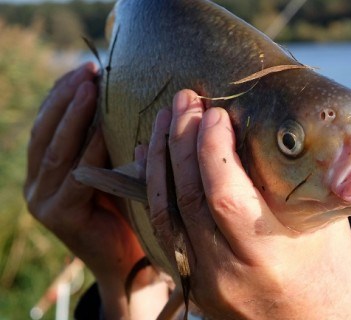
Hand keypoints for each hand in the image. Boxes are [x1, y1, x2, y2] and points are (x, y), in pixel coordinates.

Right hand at [24, 63, 167, 318]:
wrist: (131, 261)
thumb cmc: (129, 210)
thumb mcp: (114, 169)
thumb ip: (108, 142)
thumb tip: (122, 96)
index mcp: (45, 171)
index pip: (48, 124)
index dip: (63, 94)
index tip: (85, 68)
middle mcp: (36, 185)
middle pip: (46, 131)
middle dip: (66, 97)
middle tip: (87, 70)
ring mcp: (43, 200)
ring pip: (56, 149)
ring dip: (73, 115)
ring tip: (89, 87)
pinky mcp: (58, 215)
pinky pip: (76, 174)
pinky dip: (90, 149)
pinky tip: (104, 126)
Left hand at [145, 89, 350, 318]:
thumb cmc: (331, 277)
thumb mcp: (321, 226)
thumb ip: (294, 183)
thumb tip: (272, 129)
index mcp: (268, 257)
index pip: (224, 195)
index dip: (212, 148)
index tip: (214, 112)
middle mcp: (228, 273)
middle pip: (188, 199)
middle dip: (183, 142)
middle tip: (185, 101)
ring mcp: (205, 283)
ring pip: (167, 215)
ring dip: (161, 161)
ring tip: (167, 120)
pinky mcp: (193, 285)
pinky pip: (166, 233)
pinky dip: (156, 192)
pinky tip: (155, 160)